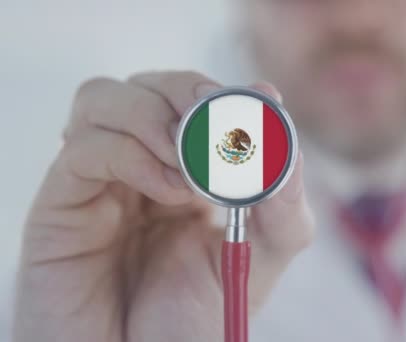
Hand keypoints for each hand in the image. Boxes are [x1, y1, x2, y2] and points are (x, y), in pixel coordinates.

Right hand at [12, 71, 313, 341]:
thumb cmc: (195, 320)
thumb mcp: (259, 258)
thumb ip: (282, 202)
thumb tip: (279, 125)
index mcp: (185, 171)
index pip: (194, 98)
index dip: (223, 92)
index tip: (257, 104)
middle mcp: (138, 166)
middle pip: (148, 85)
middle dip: (189, 96)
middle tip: (220, 133)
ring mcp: (98, 180)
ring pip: (104, 97)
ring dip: (155, 118)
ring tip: (190, 174)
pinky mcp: (62, 202)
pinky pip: (85, 145)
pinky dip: (133, 153)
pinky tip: (168, 191)